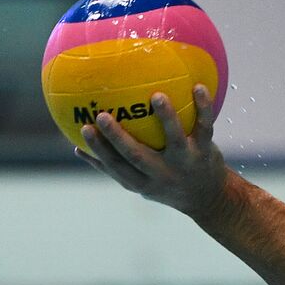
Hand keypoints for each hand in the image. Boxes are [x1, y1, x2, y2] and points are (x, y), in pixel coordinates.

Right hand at [76, 85, 226, 218]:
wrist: (208, 198)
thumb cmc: (165, 183)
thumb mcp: (139, 182)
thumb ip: (113, 166)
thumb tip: (75, 147)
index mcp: (141, 182)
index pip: (116, 167)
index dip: (99, 150)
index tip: (83, 129)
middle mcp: (161, 174)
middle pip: (136, 156)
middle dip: (118, 137)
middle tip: (102, 115)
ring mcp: (184, 163)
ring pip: (173, 140)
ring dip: (165, 118)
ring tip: (156, 96)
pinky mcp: (205, 152)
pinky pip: (205, 126)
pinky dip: (203, 107)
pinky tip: (197, 86)